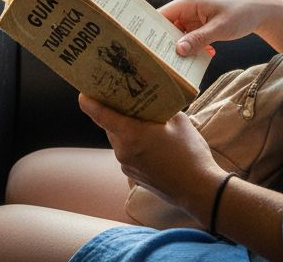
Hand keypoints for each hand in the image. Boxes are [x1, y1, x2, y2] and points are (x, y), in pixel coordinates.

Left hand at [78, 93, 225, 221]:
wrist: (198, 189)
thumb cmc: (190, 153)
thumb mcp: (179, 121)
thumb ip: (162, 109)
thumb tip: (155, 103)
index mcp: (131, 134)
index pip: (100, 115)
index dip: (90, 102)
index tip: (84, 93)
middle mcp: (123, 151)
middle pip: (110, 126)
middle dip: (116, 113)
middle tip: (126, 99)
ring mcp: (127, 165)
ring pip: (119, 140)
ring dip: (127, 129)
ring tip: (145, 120)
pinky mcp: (133, 175)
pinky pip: (127, 153)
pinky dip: (134, 144)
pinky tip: (152, 142)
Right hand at [159, 0, 271, 56]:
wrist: (260, 10)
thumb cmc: (242, 13)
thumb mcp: (220, 28)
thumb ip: (198, 39)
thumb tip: (178, 50)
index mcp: (189, 2)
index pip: (161, 14)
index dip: (151, 29)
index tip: (145, 47)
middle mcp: (188, 7)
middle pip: (167, 26)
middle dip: (166, 43)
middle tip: (163, 61)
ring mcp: (195, 16)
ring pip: (179, 34)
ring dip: (182, 48)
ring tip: (182, 63)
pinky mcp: (202, 24)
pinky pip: (190, 37)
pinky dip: (194, 47)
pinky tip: (204, 55)